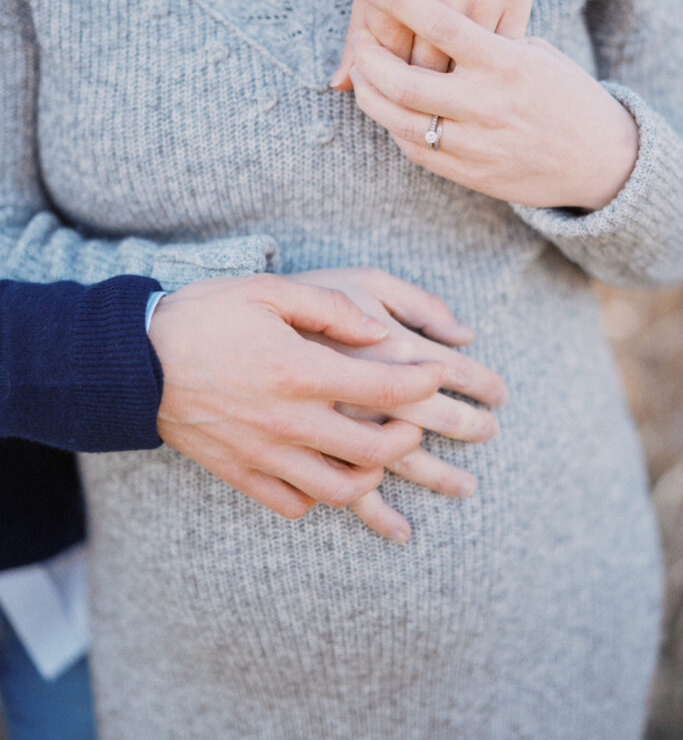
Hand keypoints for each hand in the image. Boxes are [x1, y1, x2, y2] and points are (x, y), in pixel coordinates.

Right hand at [149, 274, 444, 530]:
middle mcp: (290, 421)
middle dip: (411, 437)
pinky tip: (324, 470)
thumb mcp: (270, 291)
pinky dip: (319, 494)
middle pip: (376, 450)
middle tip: (415, 419)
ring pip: (341, 489)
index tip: (438, 374)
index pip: (387, 388)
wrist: (133, 361)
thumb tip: (381, 332)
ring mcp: (265, 454)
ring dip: (372, 475)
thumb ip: (332, 309)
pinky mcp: (240, 473)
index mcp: (301, 371)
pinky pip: (294, 503)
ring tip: (377, 453)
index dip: (426, 382)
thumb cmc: (204, 316)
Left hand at [331, 0, 532, 86]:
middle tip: (421, 100)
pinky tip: (482, 71)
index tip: (390, 89)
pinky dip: (490, 66)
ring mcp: (482, 5)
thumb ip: (357, 34)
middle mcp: (441, 8)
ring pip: (469, 71)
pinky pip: (503, 51)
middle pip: (428, 80)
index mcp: (398, 5)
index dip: (388, 89)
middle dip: (422, 97)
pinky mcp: (516, 0)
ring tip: (450, 94)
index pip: (389, 73)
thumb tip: (339, 86)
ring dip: (458, 89)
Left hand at [348, 0, 639, 211]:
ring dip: (371, 97)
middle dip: (369, 59)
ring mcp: (477, 144)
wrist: (601, 159)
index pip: (439, 22)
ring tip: (364, 76)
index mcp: (506, 63)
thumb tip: (429, 26)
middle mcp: (488, 104)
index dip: (396, 0)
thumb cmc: (566, 95)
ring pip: (401, 122)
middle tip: (359, 42)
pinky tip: (390, 110)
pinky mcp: (471, 174)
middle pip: (404, 81)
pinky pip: (417, 151)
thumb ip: (485, 43)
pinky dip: (395, 128)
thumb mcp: (535, 55)